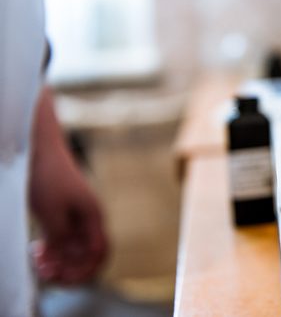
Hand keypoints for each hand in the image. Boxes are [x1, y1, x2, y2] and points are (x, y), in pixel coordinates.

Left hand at [29, 88, 107, 284]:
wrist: (39, 149)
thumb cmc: (47, 175)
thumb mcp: (50, 212)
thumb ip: (60, 238)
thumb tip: (66, 259)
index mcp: (94, 215)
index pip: (99, 252)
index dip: (84, 270)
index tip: (61, 276)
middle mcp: (90, 218)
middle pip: (89, 254)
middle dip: (70, 268)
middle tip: (46, 272)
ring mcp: (77, 216)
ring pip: (75, 249)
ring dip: (59, 261)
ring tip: (39, 262)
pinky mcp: (64, 213)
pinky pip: (64, 240)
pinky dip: (53, 250)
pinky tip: (37, 251)